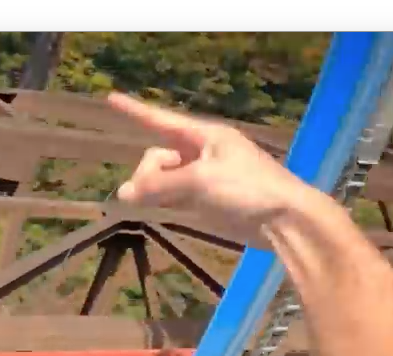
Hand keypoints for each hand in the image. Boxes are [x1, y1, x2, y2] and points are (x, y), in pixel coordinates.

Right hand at [108, 93, 318, 241]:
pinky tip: (150, 206)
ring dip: (151, 187)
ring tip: (141, 202)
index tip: (110, 99)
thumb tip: (122, 193)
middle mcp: (203, 152)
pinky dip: (162, 199)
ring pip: (164, 177)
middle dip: (147, 172)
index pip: (162, 120)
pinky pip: (174, 194)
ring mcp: (204, 177)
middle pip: (159, 156)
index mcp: (206, 136)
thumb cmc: (247, 189)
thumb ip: (160, 185)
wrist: (283, 220)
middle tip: (143, 195)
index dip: (135, 111)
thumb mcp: (199, 181)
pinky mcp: (207, 201)